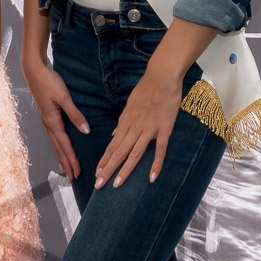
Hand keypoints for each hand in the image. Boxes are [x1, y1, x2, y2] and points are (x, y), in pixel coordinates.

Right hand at [22, 55, 87, 179]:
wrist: (34, 71)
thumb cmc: (49, 82)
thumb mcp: (64, 97)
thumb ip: (75, 114)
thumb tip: (86, 131)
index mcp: (53, 122)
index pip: (65, 145)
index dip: (72, 159)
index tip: (78, 173)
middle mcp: (48, 124)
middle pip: (59, 149)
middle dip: (66, 164)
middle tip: (73, 179)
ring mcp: (46, 121)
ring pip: (55, 144)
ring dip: (62, 157)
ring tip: (66, 170)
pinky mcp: (47, 116)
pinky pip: (54, 136)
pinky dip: (58, 146)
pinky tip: (60, 148)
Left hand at [96, 68, 182, 189]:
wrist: (162, 77)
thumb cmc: (146, 89)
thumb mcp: (129, 105)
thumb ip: (122, 122)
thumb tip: (114, 135)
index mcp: (126, 122)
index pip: (112, 145)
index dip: (104, 160)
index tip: (97, 173)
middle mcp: (134, 128)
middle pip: (119, 152)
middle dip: (108, 169)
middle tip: (99, 184)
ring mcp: (149, 129)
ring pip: (134, 153)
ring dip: (125, 169)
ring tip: (116, 184)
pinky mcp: (164, 129)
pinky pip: (160, 149)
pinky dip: (156, 164)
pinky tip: (152, 178)